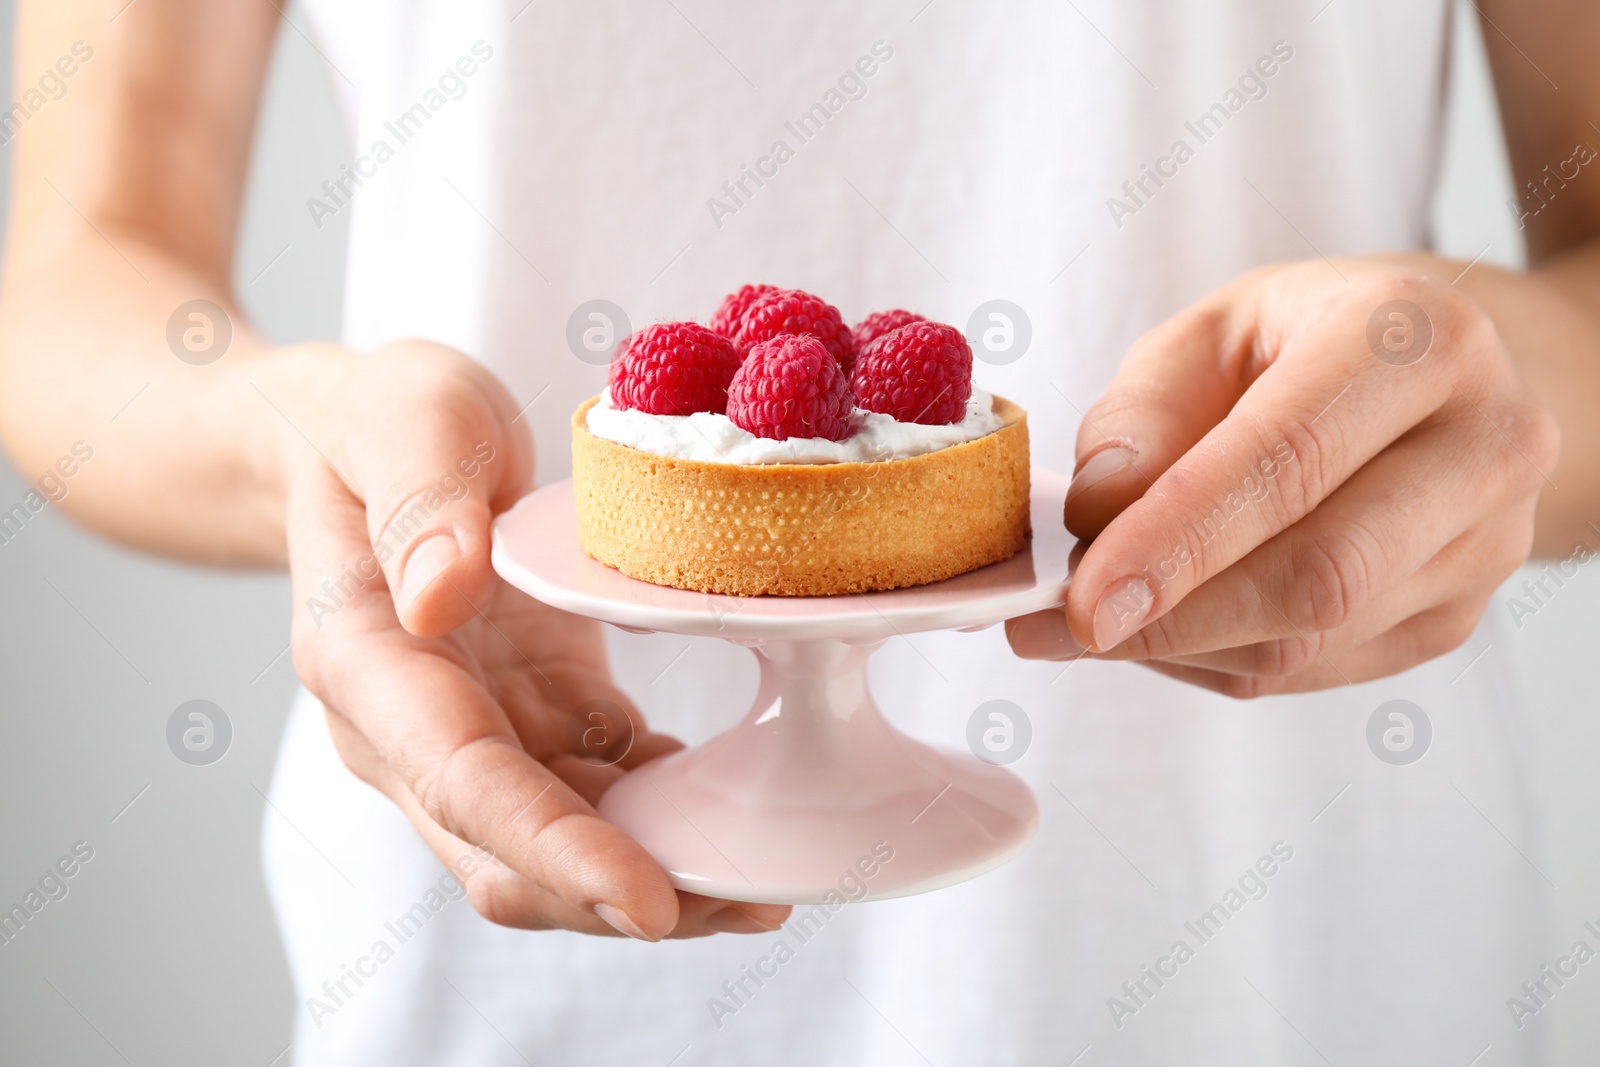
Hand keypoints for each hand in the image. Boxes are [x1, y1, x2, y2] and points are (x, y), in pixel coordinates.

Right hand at [284, 340, 788, 937]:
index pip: (465, 784)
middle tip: (752, 908)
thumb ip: (417, 503)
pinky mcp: (532, 720)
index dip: (556, 850)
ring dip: (657, 873)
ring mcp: (475, 734)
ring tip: (768, 884)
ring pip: (560, 848)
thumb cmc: (377, 422)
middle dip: (622, 896)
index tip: (650, 900)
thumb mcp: (403, 418)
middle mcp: (411, 731)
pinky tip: (735, 810)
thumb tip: (441, 596)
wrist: (356, 442)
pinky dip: (664, 817)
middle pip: (511, 857)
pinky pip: (598, 793)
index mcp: (369, 664)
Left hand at [1007, 258, 1559, 695]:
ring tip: (1094, 612)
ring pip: (1310, 640)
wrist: (1439, 378)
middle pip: (1317, 576)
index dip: (1178, 540)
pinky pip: (1312, 670)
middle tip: (1060, 624)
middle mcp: (1483, 445)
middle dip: (1173, 616)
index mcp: (1420, 342)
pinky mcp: (1454, 618)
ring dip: (1179, 641)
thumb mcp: (1211, 329)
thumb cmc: (1306, 343)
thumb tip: (1096, 516)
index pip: (1291, 460)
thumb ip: (1143, 412)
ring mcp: (1485, 546)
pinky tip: (1166, 619)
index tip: (1083, 597)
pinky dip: (1215, 657)